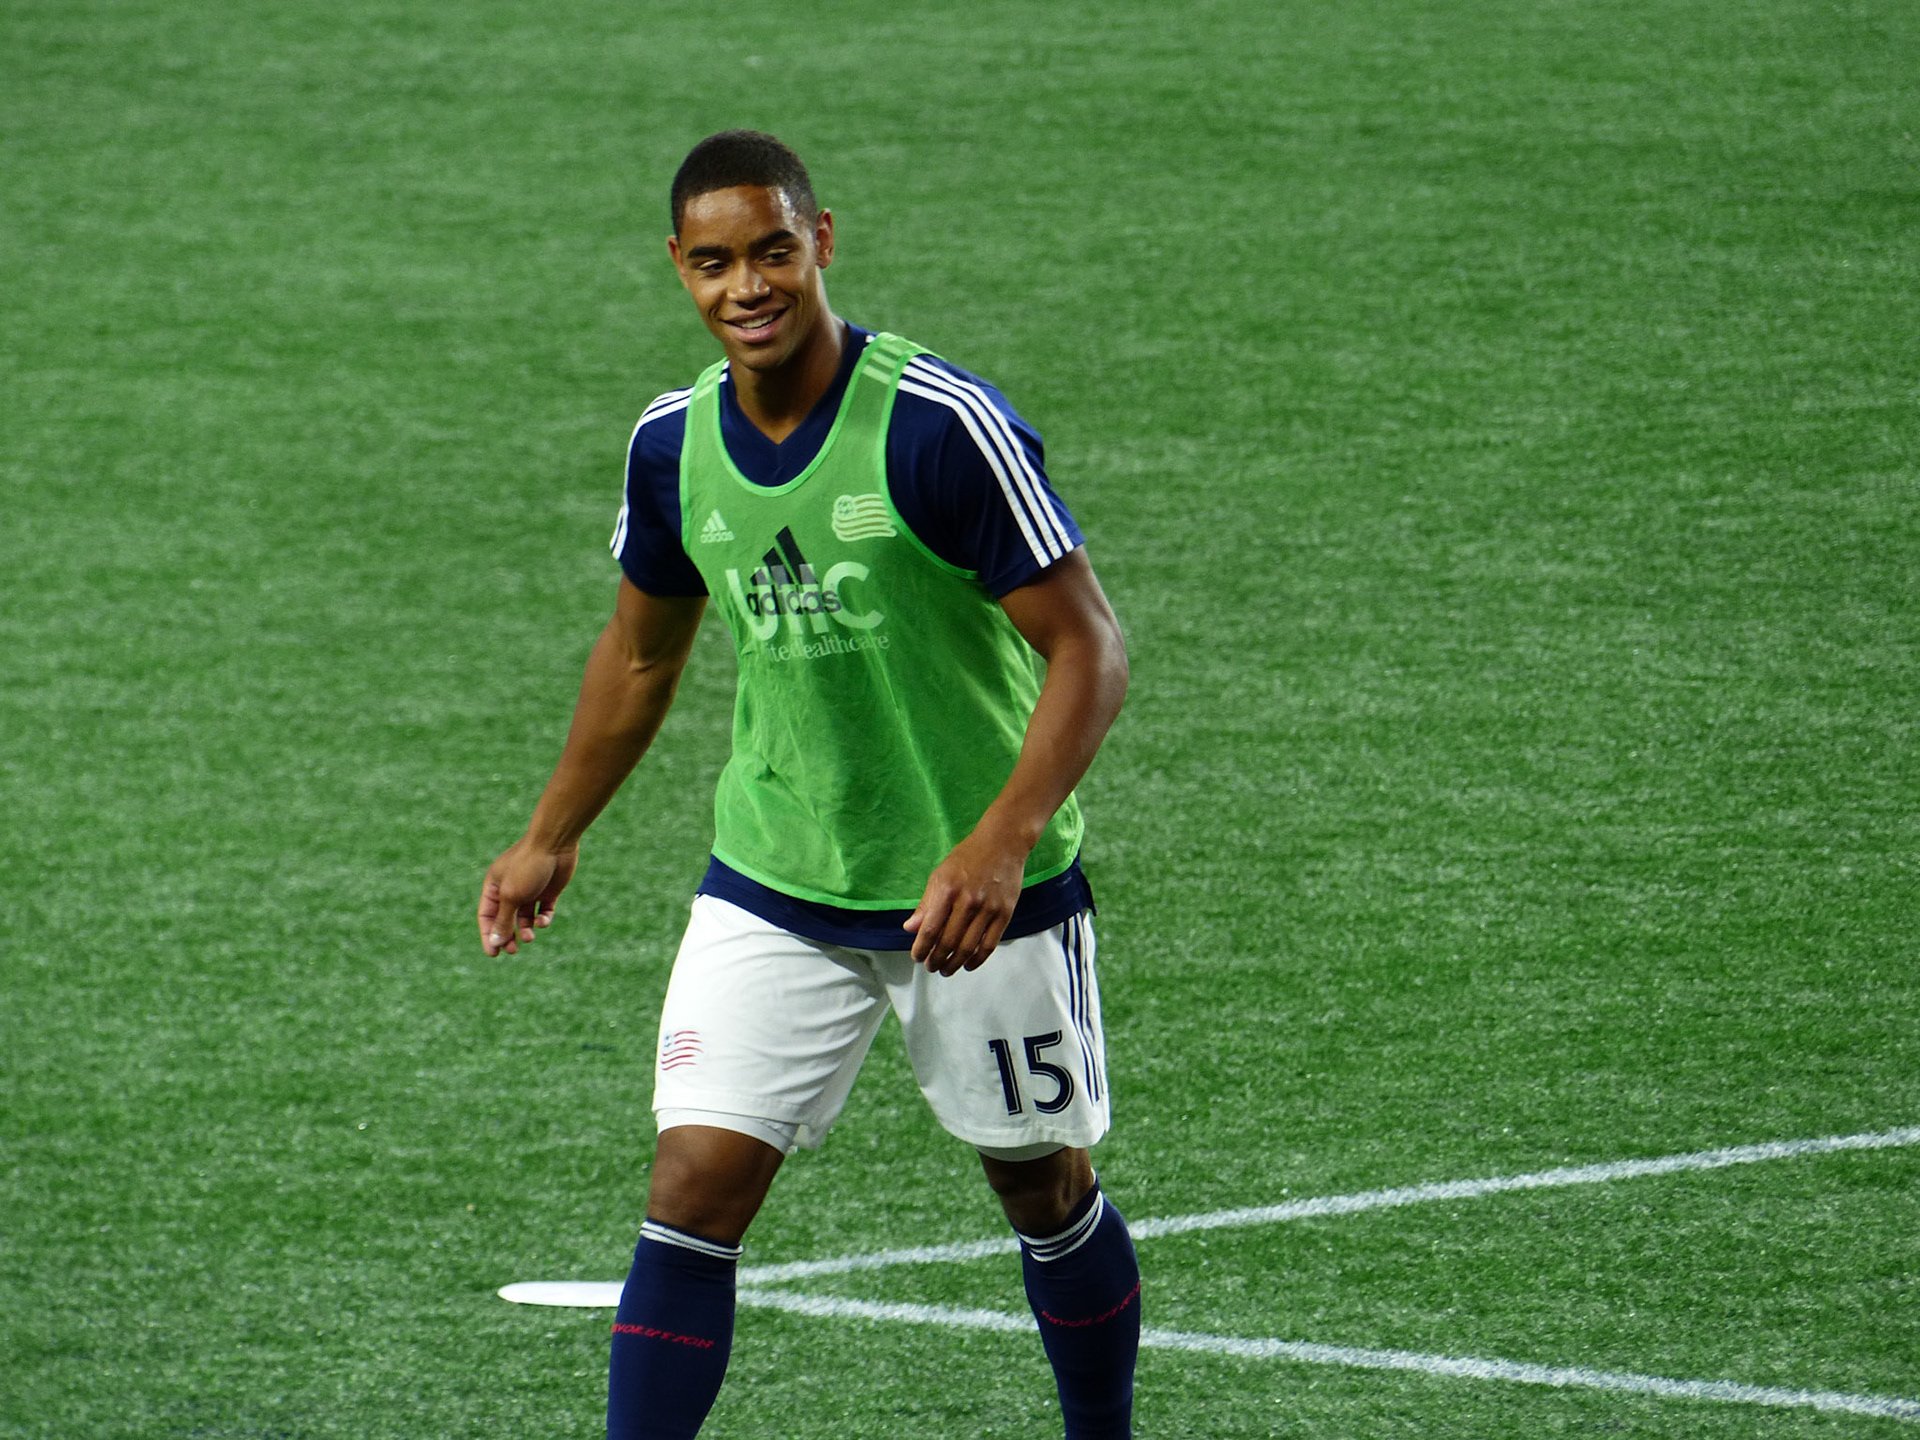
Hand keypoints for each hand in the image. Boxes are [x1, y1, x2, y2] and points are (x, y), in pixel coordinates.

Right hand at [478, 839, 577, 956]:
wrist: (555, 843)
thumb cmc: (528, 866)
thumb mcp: (511, 896)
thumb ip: (503, 920)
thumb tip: (495, 942)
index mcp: (494, 886)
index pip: (487, 916)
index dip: (489, 935)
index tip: (493, 954)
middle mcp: (510, 889)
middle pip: (506, 919)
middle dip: (508, 936)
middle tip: (513, 951)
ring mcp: (530, 890)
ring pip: (524, 918)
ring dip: (525, 930)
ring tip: (529, 937)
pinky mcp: (548, 891)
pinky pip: (543, 912)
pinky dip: (542, 920)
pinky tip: (542, 921)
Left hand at [904, 824, 1029, 975]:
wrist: (1002, 843)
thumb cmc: (968, 857)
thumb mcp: (940, 875)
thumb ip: (926, 904)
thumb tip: (910, 928)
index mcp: (947, 890)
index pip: (930, 929)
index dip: (921, 948)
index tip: (916, 957)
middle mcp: (968, 901)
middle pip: (948, 942)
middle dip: (936, 959)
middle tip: (930, 967)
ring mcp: (988, 908)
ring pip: (968, 947)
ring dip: (954, 964)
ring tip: (946, 970)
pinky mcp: (1005, 914)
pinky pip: (989, 945)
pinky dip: (977, 959)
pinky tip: (968, 965)